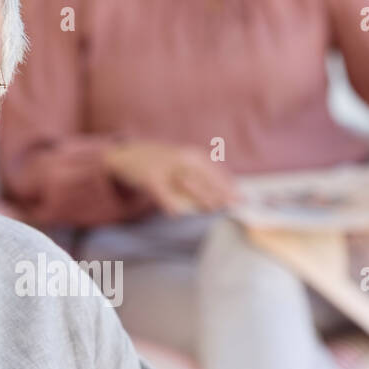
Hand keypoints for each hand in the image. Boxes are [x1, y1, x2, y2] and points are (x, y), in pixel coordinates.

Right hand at [104, 139, 237, 215]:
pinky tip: (177, 215)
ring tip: (212, 208)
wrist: (126, 154)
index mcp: (191, 156)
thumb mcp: (181, 162)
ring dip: (202, 197)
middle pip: (205, 178)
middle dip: (220, 192)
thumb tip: (223, 194)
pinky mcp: (151, 179)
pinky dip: (171, 205)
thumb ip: (200, 175)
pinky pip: (164, 195)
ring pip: (188, 184)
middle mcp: (181, 159)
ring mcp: (165, 169)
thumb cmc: (159, 162)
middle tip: (232, 205)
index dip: (229, 186)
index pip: (215, 172)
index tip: (241, 199)